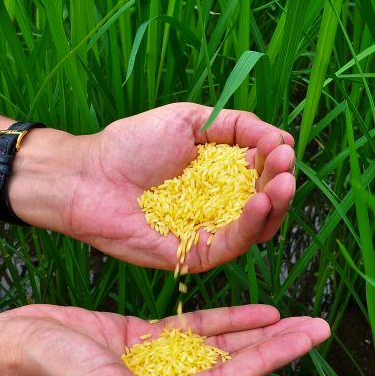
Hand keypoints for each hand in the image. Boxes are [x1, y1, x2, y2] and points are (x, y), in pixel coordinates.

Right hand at [0, 304, 328, 375]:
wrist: (10, 348)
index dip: (271, 360)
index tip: (307, 339)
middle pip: (234, 367)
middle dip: (277, 348)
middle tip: (317, 327)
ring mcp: (156, 366)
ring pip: (218, 348)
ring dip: (255, 334)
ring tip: (293, 318)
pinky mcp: (143, 341)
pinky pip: (193, 331)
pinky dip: (223, 322)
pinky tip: (252, 312)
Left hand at [66, 103, 295, 271]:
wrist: (88, 175)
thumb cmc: (131, 144)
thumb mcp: (190, 120)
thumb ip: (237, 125)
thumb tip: (281, 138)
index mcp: (221, 173)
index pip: (263, 170)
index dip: (277, 160)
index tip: (281, 146)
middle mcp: (220, 204)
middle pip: (267, 200)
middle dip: (281, 181)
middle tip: (286, 166)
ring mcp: (209, 231)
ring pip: (257, 226)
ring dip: (275, 205)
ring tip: (282, 184)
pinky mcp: (194, 255)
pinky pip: (232, 244)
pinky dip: (251, 225)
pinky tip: (259, 202)